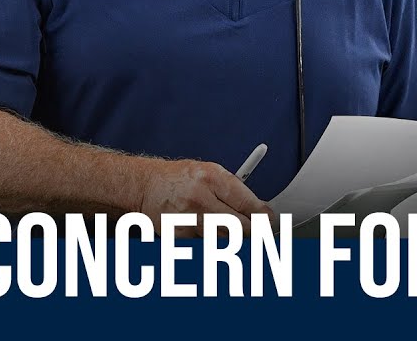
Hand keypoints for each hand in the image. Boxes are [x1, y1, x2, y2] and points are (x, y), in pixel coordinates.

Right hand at [137, 159, 274, 236]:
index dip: (263, 217)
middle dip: (252, 232)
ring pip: (224, 239)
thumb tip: (260, 210)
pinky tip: (200, 226)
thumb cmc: (180, 178)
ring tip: (219, 222)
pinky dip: (209, 239)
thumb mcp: (210, 172)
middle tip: (257, 231)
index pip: (248, 204)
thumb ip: (235, 190)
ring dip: (229, 236)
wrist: (147, 186)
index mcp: (212, 178)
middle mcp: (200, 198)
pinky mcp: (179, 235)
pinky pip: (205, 244)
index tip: (269, 222)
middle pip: (240, 228)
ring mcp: (188, 219)